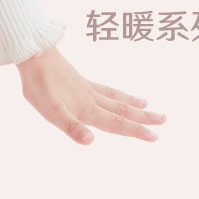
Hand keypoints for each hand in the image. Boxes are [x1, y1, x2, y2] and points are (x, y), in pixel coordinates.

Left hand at [15, 45, 166, 144]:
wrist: (35, 57)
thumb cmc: (40, 87)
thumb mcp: (52, 113)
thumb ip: (71, 127)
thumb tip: (91, 141)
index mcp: (86, 110)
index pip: (115, 124)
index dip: (135, 131)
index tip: (155, 136)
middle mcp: (91, 99)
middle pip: (121, 111)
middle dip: (142, 118)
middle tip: (164, 120)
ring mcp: (87, 89)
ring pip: (116, 99)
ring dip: (133, 105)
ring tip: (148, 105)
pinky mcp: (81, 81)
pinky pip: (105, 89)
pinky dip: (117, 93)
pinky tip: (118, 94)